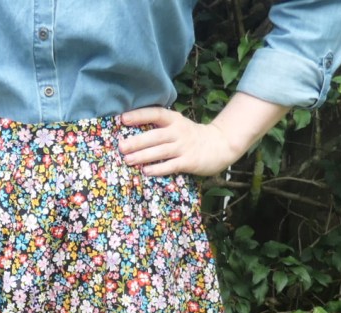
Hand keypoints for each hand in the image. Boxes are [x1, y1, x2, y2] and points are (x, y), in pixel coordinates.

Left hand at [118, 107, 242, 176]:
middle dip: (137, 141)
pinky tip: (146, 172)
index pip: (155, 114)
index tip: (123, 119)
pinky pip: (170, 166)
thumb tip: (131, 133)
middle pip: (155, 136)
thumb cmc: (190, 137)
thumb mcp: (177, 126)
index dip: (139, 115)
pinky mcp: (188, 161)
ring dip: (143, 156)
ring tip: (128, 160)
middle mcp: (178, 131)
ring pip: (160, 151)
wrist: (219, 145)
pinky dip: (158, 169)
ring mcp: (184, 147)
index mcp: (174, 120)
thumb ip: (160, 127)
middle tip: (121, 147)